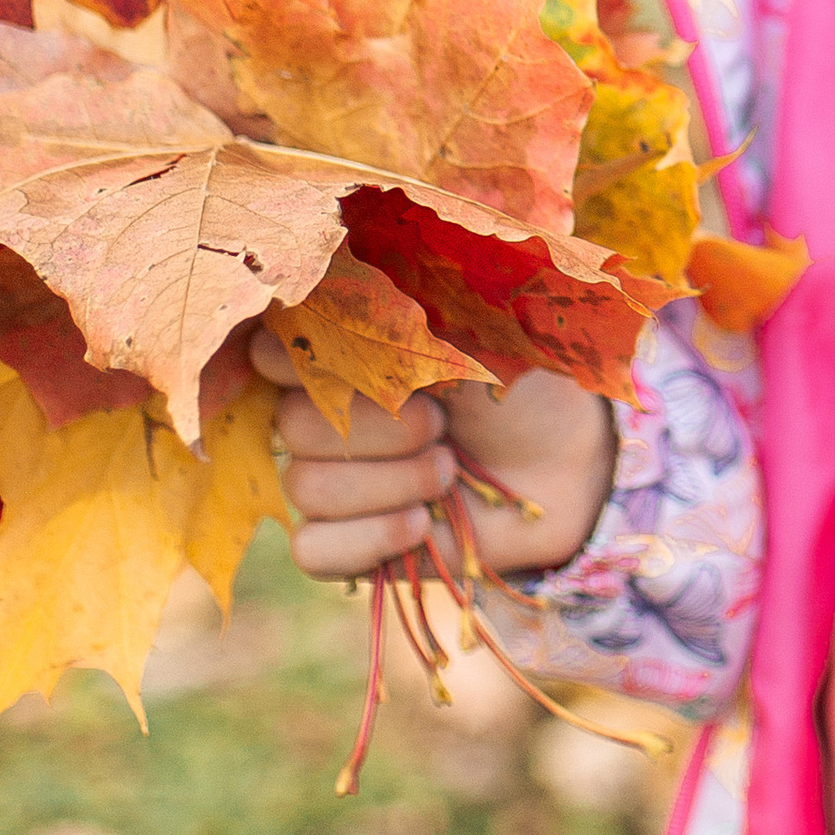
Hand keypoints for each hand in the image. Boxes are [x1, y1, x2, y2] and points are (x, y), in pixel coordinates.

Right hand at [252, 335, 615, 584]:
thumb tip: (362, 284)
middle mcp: (323, 414)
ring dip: (392, 484)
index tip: (357, 362)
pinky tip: (421, 526)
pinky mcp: (343, 543)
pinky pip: (312, 549)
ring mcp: (328, 481)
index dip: (303, 358)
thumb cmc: (518, 390)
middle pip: (292, 424)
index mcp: (342, 353)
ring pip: (306, 487)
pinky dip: (372, 539)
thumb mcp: (482, 341)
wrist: (564, 469)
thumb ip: (421, 317)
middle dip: (380, 429)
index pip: (271, 349)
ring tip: (449, 471)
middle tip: (441, 427)